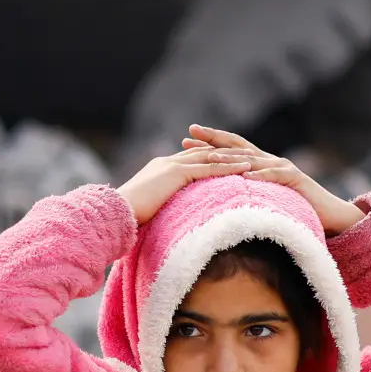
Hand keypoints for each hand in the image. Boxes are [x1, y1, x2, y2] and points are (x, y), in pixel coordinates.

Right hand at [117, 147, 251, 224]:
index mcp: (159, 168)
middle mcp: (166, 162)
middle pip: (202, 153)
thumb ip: (159, 206)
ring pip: (210, 157)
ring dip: (232, 157)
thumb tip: (164, 219)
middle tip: (245, 153)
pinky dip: (229, 167)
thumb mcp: (147, 208)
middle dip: (224, 152)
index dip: (208, 158)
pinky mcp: (177, 173)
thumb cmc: (126, 216)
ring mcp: (172, 165)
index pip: (188, 159)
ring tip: (254, 158)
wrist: (117, 212)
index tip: (224, 159)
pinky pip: (209, 168)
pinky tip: (246, 168)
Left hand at [182, 125, 365, 235]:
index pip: (229, 148)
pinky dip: (260, 175)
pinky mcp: (296, 178)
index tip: (185, 137)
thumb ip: (244, 192)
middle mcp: (269, 160)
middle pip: (237, 146)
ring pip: (253, 158)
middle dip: (213, 139)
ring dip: (231, 156)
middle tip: (190, 132)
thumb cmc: (294, 208)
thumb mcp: (262, 198)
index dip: (208, 141)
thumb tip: (215, 196)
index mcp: (259, 163)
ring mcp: (283, 167)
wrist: (329, 214)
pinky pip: (275, 176)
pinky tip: (246, 175)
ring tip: (211, 155)